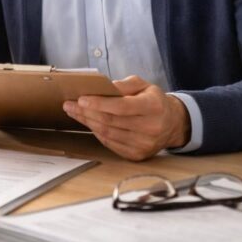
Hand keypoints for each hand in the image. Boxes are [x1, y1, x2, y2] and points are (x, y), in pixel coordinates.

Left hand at [62, 75, 190, 161]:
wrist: (172, 124)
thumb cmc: (153, 101)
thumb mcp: (144, 85)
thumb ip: (124, 85)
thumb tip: (102, 87)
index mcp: (153, 107)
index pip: (122, 107)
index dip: (99, 103)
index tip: (81, 99)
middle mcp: (151, 128)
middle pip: (111, 121)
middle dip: (86, 112)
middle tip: (69, 104)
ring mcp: (144, 145)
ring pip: (107, 133)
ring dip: (87, 122)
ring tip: (74, 112)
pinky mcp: (137, 155)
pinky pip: (110, 143)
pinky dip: (96, 132)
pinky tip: (88, 123)